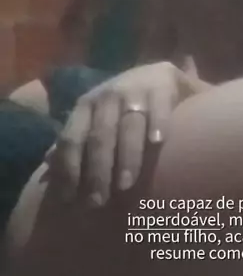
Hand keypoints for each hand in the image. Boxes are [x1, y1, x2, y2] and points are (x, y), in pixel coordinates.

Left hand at [49, 63, 207, 205]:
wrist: (159, 74)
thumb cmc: (124, 104)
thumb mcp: (97, 117)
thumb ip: (76, 138)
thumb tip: (47, 162)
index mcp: (85, 106)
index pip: (71, 139)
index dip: (68, 169)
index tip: (69, 199)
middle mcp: (107, 97)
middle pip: (99, 137)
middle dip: (96, 171)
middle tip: (98, 201)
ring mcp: (135, 90)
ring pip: (128, 126)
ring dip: (125, 156)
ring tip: (125, 184)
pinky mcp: (161, 87)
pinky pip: (159, 107)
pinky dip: (158, 123)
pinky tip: (157, 142)